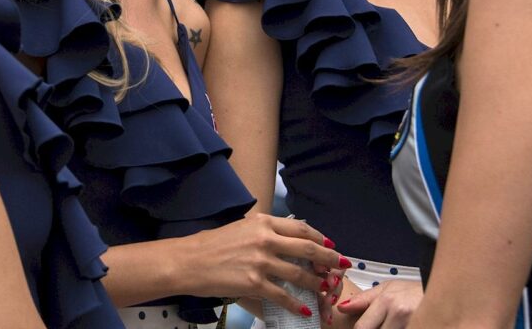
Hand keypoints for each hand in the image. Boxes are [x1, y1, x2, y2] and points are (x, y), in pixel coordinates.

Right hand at [184, 213, 348, 317]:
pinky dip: (297, 304)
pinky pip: (283, 295)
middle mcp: (264, 239)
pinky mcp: (254, 283)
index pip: (300, 228)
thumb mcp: (241, 228)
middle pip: (307, 248)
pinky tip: (305, 309)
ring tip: (326, 288)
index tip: (330, 245)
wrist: (189, 261)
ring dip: (317, 282)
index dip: (320, 237)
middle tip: (341, 265)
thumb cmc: (212, 244)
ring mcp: (260, 262)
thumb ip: (264, 232)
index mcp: (262, 222)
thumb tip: (287, 240)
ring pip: (299, 273)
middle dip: (329, 258)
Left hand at [328, 279, 421, 328]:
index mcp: (387, 301)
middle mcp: (399, 313)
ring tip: (390, 324)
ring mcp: (412, 323)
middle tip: (380, 323)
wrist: (441, 291)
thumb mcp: (387, 289)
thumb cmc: (413, 291)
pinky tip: (400, 326)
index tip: (360, 328)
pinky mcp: (420, 326)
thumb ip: (364, 300)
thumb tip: (341, 307)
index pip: (361, 328)